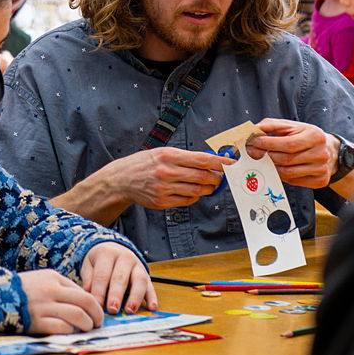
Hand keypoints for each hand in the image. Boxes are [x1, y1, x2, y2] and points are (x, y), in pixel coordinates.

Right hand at [17, 269, 104, 334]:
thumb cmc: (22, 290)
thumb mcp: (42, 280)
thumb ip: (61, 288)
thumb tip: (84, 302)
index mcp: (54, 278)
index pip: (83, 291)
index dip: (94, 305)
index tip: (96, 313)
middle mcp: (51, 290)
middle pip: (86, 302)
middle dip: (97, 315)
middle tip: (98, 323)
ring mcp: (44, 306)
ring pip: (78, 316)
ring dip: (87, 325)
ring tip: (86, 329)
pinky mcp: (37, 322)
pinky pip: (63, 327)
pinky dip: (71, 331)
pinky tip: (70, 332)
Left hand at [79, 242, 156, 315]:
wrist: (113, 247)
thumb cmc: (99, 260)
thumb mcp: (89, 264)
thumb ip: (88, 278)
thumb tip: (88, 294)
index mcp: (108, 253)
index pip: (102, 274)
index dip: (99, 291)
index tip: (96, 305)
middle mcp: (125, 257)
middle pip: (121, 277)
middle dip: (116, 295)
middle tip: (112, 309)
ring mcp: (138, 266)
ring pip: (139, 280)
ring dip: (135, 297)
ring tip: (130, 310)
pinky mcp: (146, 274)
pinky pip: (151, 286)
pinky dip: (152, 297)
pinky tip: (152, 307)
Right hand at [97, 147, 234, 209]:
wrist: (121, 180)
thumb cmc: (144, 163)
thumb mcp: (162, 152)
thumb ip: (184, 157)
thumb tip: (209, 161)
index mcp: (169, 156)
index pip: (202, 160)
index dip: (220, 162)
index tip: (232, 163)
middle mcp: (167, 172)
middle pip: (203, 177)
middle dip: (217, 178)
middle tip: (221, 177)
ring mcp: (165, 188)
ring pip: (197, 190)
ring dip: (208, 188)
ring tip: (209, 184)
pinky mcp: (162, 202)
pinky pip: (187, 201)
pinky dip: (194, 196)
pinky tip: (193, 191)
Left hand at [245, 118, 335, 188]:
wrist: (331, 152)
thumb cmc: (307, 137)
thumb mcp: (293, 126)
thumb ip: (273, 125)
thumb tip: (255, 128)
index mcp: (315, 136)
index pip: (288, 143)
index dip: (268, 144)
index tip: (253, 142)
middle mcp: (321, 154)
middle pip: (287, 159)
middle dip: (266, 156)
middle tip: (253, 152)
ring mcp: (321, 169)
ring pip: (289, 172)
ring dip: (272, 167)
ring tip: (264, 161)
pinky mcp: (320, 181)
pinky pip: (294, 181)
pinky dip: (282, 175)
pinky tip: (277, 168)